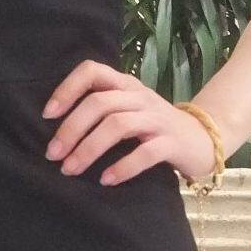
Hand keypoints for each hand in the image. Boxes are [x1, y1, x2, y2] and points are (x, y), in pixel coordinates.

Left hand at [42, 59, 218, 185]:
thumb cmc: (153, 125)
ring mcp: (156, 118)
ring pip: (117, 125)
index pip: (92, 70)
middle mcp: (139, 96)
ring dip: (89, 148)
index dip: (67, 88)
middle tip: (53, 154)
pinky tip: (106, 179)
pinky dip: (123, 166)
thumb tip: (57, 126)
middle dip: (71, 129)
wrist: (202, 138)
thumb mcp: (128, 107)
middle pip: (99, 103)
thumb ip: (102, 107)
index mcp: (124, 83)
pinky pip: (145, 152)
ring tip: (71, 169)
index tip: (48, 114)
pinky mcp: (172, 143)